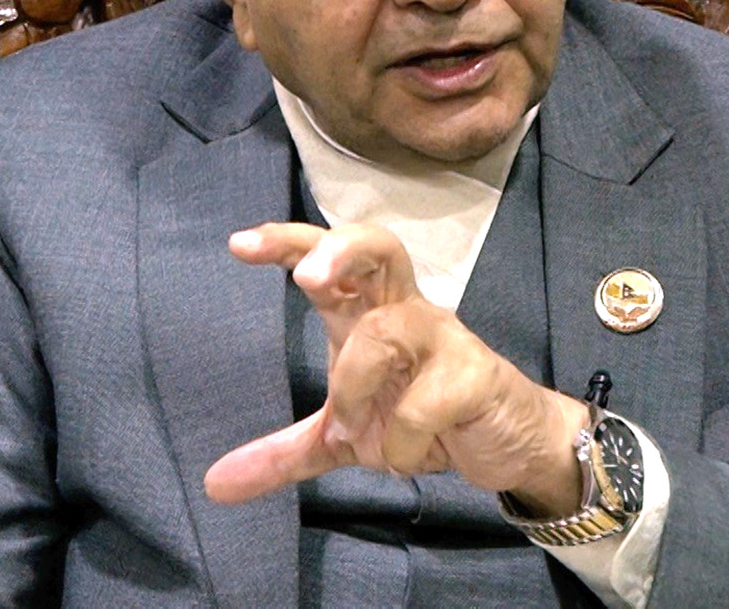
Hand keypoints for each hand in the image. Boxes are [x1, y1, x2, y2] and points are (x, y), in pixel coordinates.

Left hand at [203, 222, 588, 516]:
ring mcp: (445, 339)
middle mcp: (407, 312)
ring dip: (355, 385)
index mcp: (370, 313)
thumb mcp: (346, 438)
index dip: (289, 243)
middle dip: (342, 252)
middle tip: (308, 281)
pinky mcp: (476, 376)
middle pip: (380, 246)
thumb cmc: (426, 419)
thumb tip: (216, 484)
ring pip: (388, 331)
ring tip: (353, 429)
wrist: (511, 444)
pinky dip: (404, 443)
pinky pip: (425, 404)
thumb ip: (286, 453)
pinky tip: (407, 458)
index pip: (331, 258)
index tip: (237, 244)